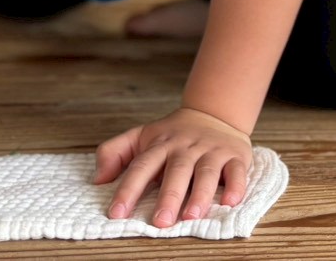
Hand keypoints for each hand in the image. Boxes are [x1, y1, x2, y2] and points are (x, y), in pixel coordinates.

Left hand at [95, 106, 251, 226]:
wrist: (214, 113)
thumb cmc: (173, 135)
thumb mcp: (141, 136)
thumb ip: (114, 152)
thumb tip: (97, 179)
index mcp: (161, 144)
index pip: (142, 166)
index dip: (129, 189)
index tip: (117, 213)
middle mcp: (186, 147)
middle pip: (177, 170)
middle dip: (169, 196)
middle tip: (159, 221)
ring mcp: (212, 151)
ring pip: (207, 171)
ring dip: (201, 193)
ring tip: (191, 216)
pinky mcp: (235, 156)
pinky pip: (238, 171)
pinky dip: (236, 186)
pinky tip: (230, 201)